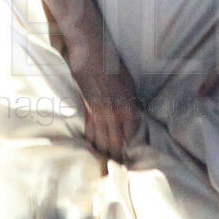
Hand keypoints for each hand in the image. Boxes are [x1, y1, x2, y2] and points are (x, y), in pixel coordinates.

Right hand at [65, 38, 143, 162]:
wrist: (92, 53)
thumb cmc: (112, 64)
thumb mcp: (129, 83)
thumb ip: (130, 100)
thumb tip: (132, 113)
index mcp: (128, 106)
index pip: (131, 133)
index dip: (129, 145)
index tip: (129, 155)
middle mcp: (114, 113)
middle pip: (116, 141)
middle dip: (117, 154)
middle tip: (117, 165)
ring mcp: (99, 112)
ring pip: (102, 139)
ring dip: (104, 151)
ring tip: (106, 162)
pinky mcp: (86, 109)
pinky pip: (89, 130)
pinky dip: (91, 140)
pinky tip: (92, 148)